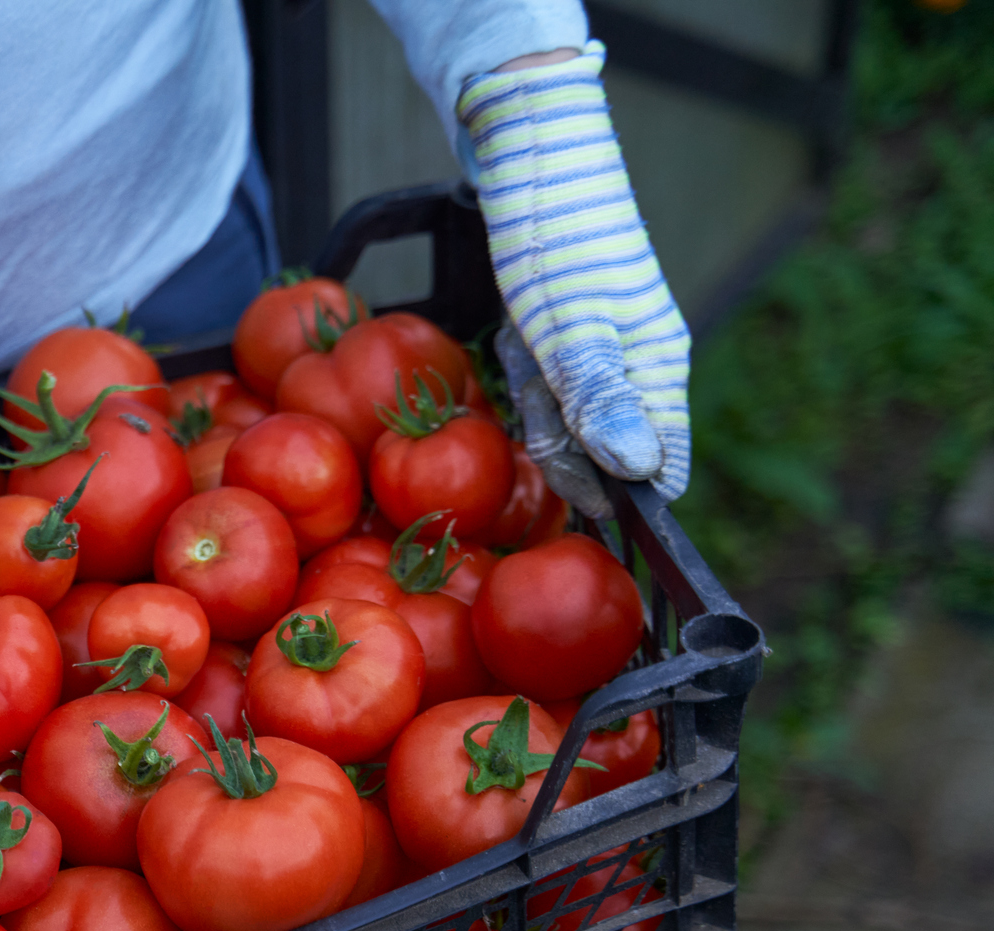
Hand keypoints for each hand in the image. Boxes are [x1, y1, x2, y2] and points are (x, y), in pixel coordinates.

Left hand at [462, 41, 689, 506]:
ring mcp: (599, 351)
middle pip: (606, 453)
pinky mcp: (563, 335)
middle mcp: (637, 366)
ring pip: (566, 419)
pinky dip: (522, 376)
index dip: (632, 501)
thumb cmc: (559, 242)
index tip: (595, 517)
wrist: (531, 160)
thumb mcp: (574, 330)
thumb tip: (638, 471)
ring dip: (538, 409)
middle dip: (565, 450)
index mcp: (659, 369)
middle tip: (541, 410)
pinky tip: (516, 343)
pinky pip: (541, 382)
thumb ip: (603, 399)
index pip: (666, 465)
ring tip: (528, 353)